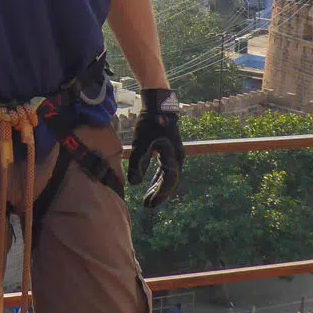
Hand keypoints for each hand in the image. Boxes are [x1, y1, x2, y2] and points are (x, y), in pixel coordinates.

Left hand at [128, 88, 183, 207]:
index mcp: (172, 158)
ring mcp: (174, 155)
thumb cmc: (149, 124)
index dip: (159, 195)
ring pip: (168, 176)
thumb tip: (135, 185)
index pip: (168, 182)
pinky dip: (158, 178)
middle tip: (148, 206)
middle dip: (159, 195)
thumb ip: (137, 164)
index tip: (149, 205)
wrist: (158, 106)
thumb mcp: (140, 144)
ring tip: (147, 199)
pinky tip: (150, 184)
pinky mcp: (169, 151)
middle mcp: (177, 158)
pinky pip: (165, 169)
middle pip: (170, 182)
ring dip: (158, 187)